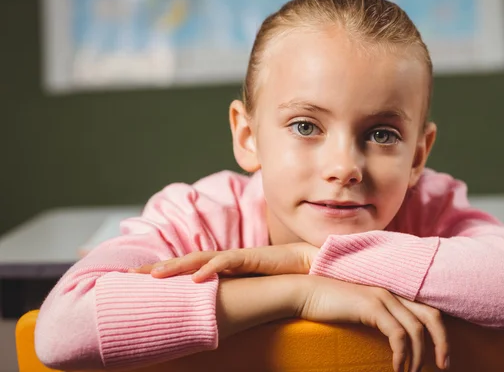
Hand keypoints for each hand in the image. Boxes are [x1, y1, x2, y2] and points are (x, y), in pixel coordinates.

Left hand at [129, 242, 318, 282]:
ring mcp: (234, 257)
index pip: (183, 270)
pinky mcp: (250, 257)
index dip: (161, 275)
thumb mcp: (243, 291)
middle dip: (156, 268)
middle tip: (129, 276)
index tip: (136, 283)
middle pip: (183, 262)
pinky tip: (196, 277)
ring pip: (199, 258)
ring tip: (155, 275)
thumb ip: (225, 298)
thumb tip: (208, 318)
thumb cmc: (273, 278)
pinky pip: (227, 261)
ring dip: (176, 266)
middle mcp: (221, 260)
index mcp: (217, 269)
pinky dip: (210, 268)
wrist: (303, 264)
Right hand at [297, 275, 448, 371]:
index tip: (442, 357)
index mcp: (392, 293)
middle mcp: (392, 292)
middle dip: (443, 343)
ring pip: (417, 330)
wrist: (305, 293)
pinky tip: (397, 367)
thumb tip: (393, 341)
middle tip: (444, 365)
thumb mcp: (360, 313)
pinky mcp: (371, 306)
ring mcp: (382, 297)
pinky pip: (398, 334)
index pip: (428, 311)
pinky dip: (402, 354)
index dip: (441, 334)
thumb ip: (379, 319)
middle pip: (432, 316)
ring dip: (418, 357)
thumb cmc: (329, 306)